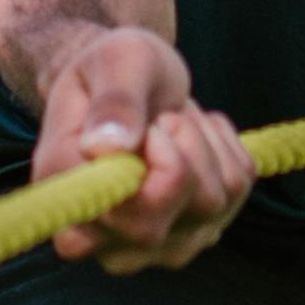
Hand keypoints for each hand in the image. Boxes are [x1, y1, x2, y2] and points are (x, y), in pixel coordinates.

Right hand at [31, 27, 253, 272]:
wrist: (129, 84)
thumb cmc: (112, 70)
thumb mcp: (115, 61)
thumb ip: (114, 100)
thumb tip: (108, 146)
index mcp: (67, 196)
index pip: (127, 219)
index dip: (159, 168)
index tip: (154, 125)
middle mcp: (100, 237)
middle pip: (162, 225)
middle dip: (184, 152)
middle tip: (163, 116)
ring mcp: (152, 243)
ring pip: (212, 203)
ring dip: (205, 143)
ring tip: (173, 121)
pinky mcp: (196, 231)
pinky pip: (237, 189)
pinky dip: (225, 148)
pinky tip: (194, 135)